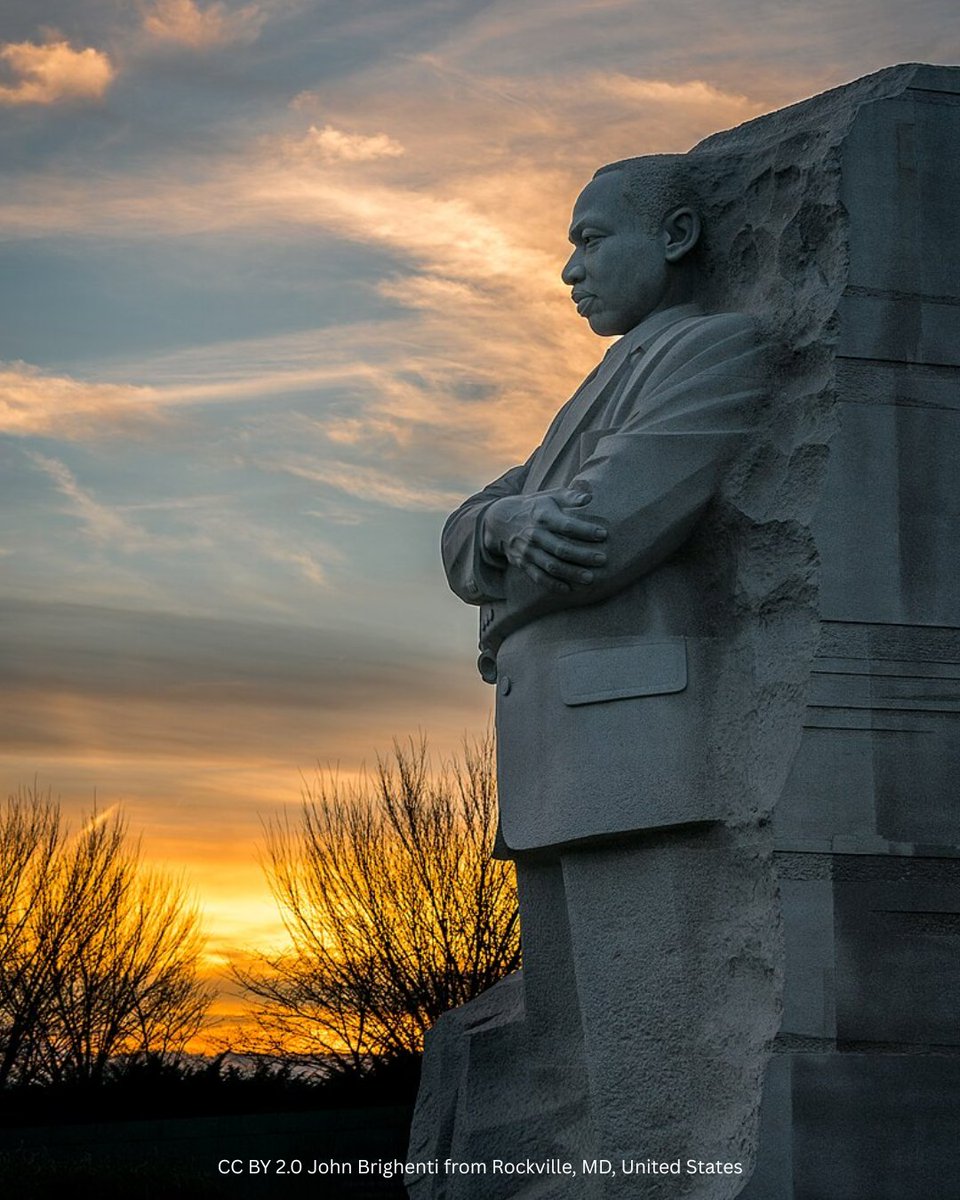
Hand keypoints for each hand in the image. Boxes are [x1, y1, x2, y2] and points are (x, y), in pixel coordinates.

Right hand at [481, 487, 607, 592]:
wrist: (500, 521)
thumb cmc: (535, 507)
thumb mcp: (550, 496)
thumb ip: (570, 496)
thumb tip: (589, 498)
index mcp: (543, 516)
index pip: (566, 525)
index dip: (585, 531)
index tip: (603, 534)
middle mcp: (534, 534)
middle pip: (561, 548)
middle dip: (583, 555)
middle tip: (602, 559)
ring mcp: (527, 551)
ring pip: (551, 565)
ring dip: (571, 573)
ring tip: (590, 578)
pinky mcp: (523, 564)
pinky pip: (538, 577)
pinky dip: (553, 585)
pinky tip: (569, 589)